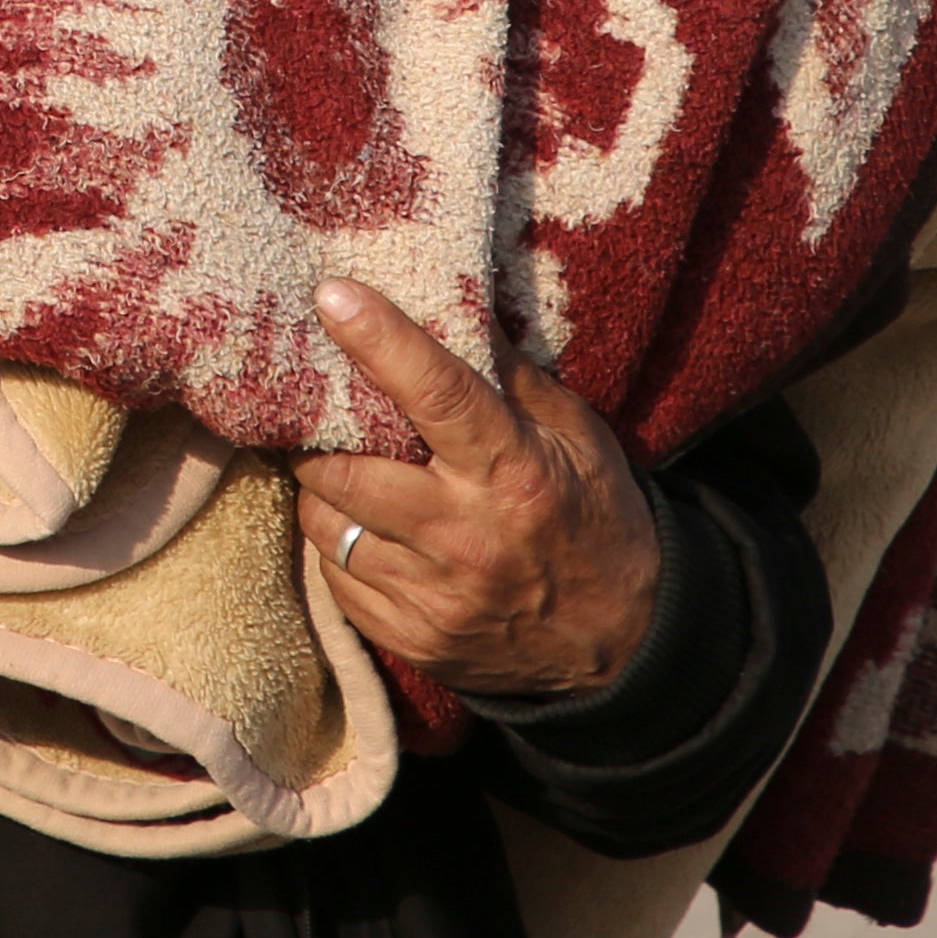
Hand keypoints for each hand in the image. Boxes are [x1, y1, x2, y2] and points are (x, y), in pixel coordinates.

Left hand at [288, 278, 662, 702]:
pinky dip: (339, 544)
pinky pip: (336, 578)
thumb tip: (455, 303)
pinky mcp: (410, 639)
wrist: (623, 642)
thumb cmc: (597, 518)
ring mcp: (434, 597)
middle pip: (347, 472)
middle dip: (314, 437)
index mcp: (513, 474)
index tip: (332, 295)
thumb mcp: (579, 438)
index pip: (436, 394)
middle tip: (313, 412)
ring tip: (344, 469)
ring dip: (322, 490)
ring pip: (327, 527)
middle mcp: (466, 537)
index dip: (379, 340)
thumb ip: (513, 376)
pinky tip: (367, 529)